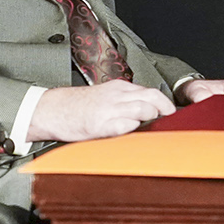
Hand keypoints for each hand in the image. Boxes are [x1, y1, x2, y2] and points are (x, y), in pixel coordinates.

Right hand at [25, 81, 176, 141]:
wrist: (50, 109)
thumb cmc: (78, 107)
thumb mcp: (105, 98)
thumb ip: (126, 103)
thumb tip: (149, 115)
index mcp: (119, 88)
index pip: (152, 92)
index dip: (166, 104)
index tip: (172, 116)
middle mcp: (117, 95)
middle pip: (153, 97)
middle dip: (166, 111)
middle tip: (171, 123)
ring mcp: (109, 109)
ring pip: (144, 109)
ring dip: (153, 120)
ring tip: (155, 130)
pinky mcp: (100, 124)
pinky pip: (125, 125)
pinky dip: (134, 130)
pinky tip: (136, 136)